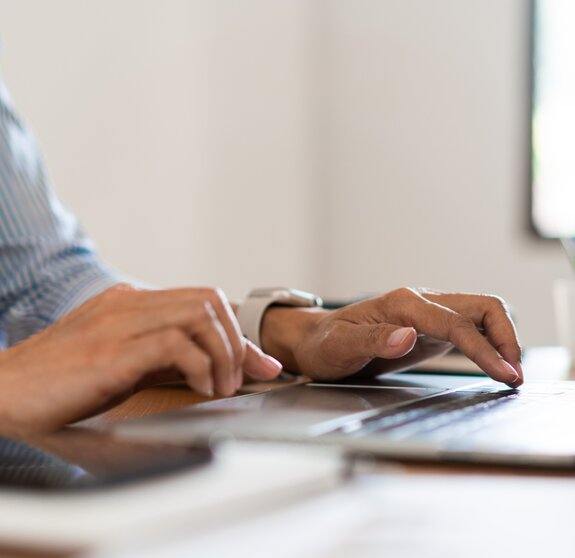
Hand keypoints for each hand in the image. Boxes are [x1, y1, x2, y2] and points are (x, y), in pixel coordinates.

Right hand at [0, 285, 281, 435]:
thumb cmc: (62, 381)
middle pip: (209, 300)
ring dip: (225, 353)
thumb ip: (168, 359)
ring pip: (199, 314)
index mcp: (132, 302)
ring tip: (222, 386)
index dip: (237, 331)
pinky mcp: (112, 351)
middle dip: (236, 340)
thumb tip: (216, 370)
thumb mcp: (123, 362)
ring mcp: (120, 322)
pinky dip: (201, 366)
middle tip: (239, 378)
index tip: (258, 363)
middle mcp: (130, 303)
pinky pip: (175, 343)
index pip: (202, 299)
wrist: (2, 390)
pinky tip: (202, 388)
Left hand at [261, 288, 522, 386]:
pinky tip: (491, 364)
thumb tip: (407, 336)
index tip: (504, 373)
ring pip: (480, 314)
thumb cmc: (324, 344)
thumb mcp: (340, 347)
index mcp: (402, 304)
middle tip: (513, 375)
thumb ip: (373, 340)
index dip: (484, 348)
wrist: (315, 341)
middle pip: (481, 306)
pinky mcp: (427, 328)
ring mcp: (425, 314)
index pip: (456, 323)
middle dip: (506, 337)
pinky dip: (487, 343)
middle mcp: (419, 303)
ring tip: (509, 372)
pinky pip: (468, 328)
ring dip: (501, 339)